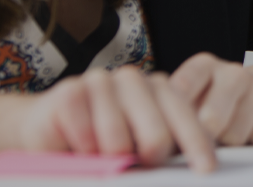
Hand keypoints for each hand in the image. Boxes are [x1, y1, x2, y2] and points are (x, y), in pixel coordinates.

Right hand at [18, 66, 216, 172]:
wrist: (46, 128)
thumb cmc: (100, 143)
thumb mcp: (138, 150)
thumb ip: (160, 154)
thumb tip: (186, 170)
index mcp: (162, 91)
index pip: (187, 120)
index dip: (197, 147)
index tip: (206, 171)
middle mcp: (135, 81)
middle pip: (157, 136)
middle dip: (149, 160)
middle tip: (136, 163)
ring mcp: (103, 81)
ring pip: (118, 141)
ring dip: (108, 159)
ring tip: (99, 155)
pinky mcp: (71, 90)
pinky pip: (85, 136)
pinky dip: (82, 150)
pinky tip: (78, 147)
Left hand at [168, 52, 252, 146]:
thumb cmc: (216, 103)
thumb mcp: (192, 101)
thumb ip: (177, 112)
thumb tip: (163, 135)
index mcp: (204, 66)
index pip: (183, 87)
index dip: (174, 116)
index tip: (171, 134)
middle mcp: (233, 71)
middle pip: (211, 119)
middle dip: (205, 138)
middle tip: (205, 141)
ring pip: (237, 134)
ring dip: (231, 143)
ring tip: (230, 136)